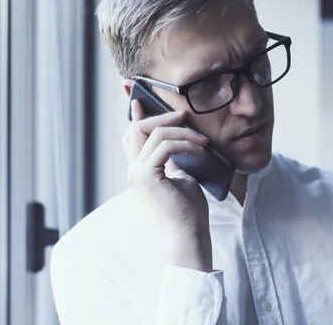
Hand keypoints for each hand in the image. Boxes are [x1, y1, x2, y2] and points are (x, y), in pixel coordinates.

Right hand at [123, 99, 210, 239]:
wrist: (190, 231)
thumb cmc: (189, 208)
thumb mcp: (181, 176)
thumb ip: (174, 159)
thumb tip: (178, 141)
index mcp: (140, 170)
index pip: (131, 137)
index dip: (135, 117)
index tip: (139, 100)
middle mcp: (134, 170)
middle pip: (138, 129)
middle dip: (162, 117)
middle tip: (184, 114)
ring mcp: (138, 172)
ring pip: (155, 134)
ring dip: (182, 132)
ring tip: (202, 140)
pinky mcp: (148, 175)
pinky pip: (165, 146)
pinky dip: (185, 143)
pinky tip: (199, 149)